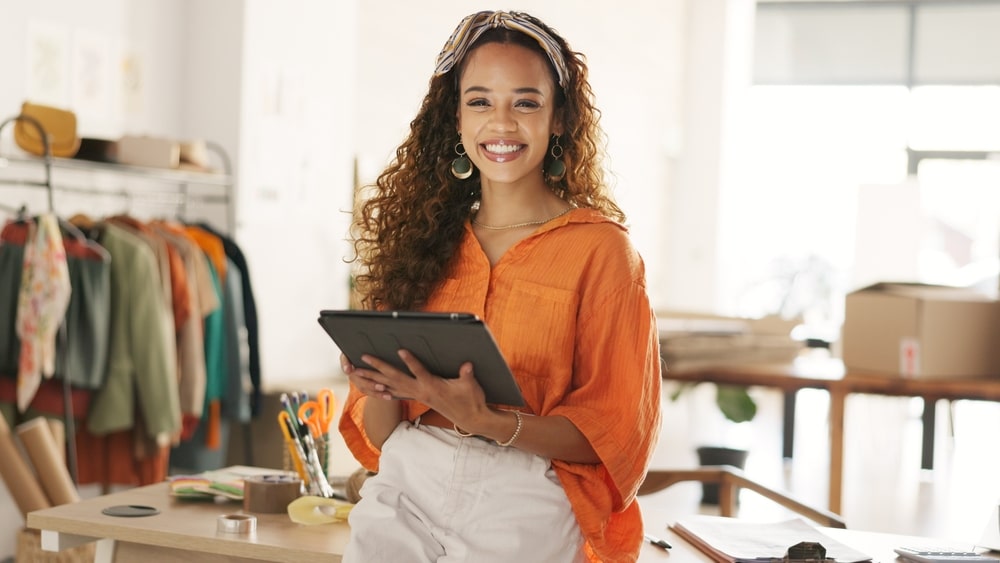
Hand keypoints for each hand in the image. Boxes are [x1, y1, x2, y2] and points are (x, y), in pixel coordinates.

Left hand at [343, 351, 489, 422]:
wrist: (470, 418)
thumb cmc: (471, 400)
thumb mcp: (471, 386)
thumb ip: (467, 375)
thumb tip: (467, 365)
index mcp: (433, 387)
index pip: (419, 372)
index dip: (410, 362)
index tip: (400, 350)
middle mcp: (421, 392)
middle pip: (396, 379)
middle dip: (379, 368)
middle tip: (364, 357)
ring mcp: (417, 396)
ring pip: (391, 387)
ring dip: (373, 379)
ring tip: (358, 372)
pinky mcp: (418, 398)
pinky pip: (396, 393)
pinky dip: (384, 390)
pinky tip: (374, 388)